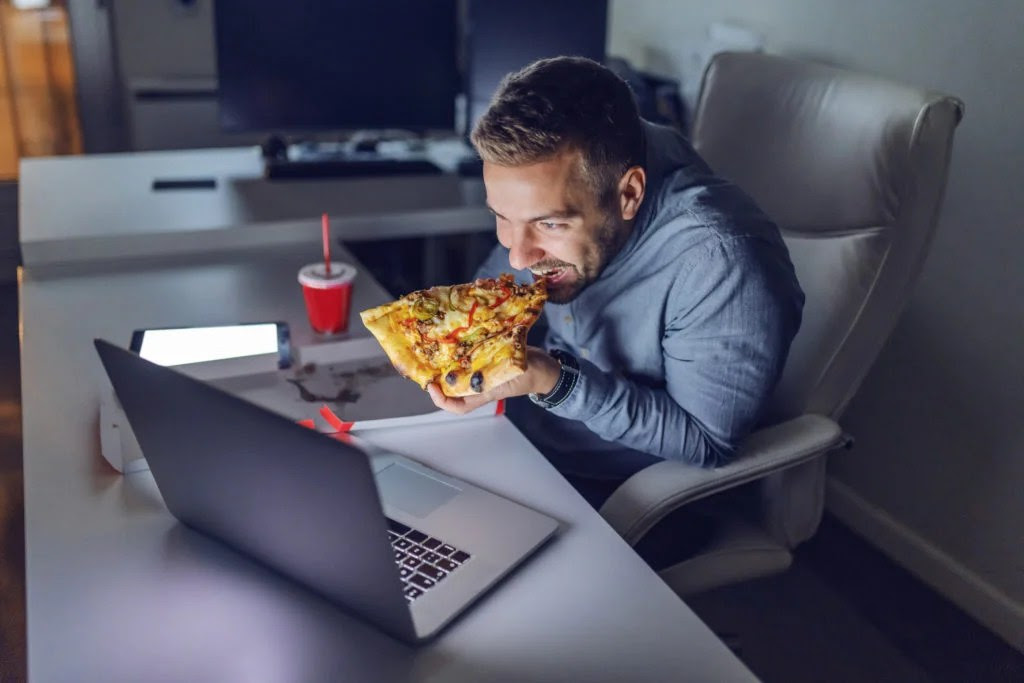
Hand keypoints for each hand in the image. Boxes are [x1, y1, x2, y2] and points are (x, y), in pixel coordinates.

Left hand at [426, 347, 560, 414]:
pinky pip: (468, 360)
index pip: (457, 406)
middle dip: (437, 379)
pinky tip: (455, 340)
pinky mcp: (485, 360)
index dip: (441, 400)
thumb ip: (502, 372)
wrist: (545, 366)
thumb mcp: (518, 373)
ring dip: (446, 365)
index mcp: (485, 394)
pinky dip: (460, 352)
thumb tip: (485, 369)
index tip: (432, 386)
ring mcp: (481, 373)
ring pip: (457, 373)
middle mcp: (479, 385)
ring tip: (436, 350)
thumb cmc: (533, 374)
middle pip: (451, 388)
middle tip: (427, 364)